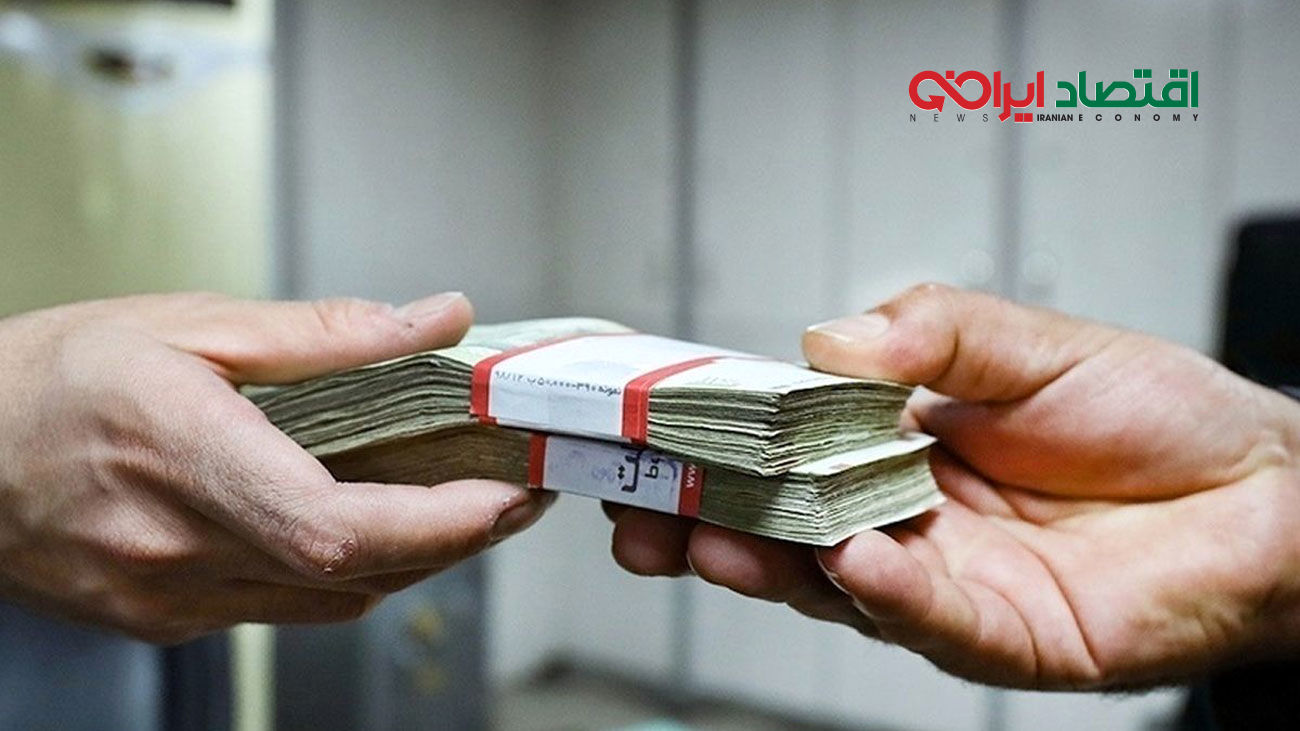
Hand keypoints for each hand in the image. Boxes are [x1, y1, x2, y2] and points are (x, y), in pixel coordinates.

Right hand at [0, 292, 552, 642]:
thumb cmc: (53, 379)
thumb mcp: (187, 324)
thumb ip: (323, 333)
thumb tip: (430, 322)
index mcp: (180, 455)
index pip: (333, 523)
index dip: (435, 522)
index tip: (500, 494)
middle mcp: (175, 547)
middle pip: (352, 571)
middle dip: (454, 538)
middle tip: (509, 490)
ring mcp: (169, 596)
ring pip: (331, 598)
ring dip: (409, 557)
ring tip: (455, 500)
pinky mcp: (166, 617)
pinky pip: (286, 607)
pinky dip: (345, 570)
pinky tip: (365, 527)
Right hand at [607, 284, 1299, 688]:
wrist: (1264, 492)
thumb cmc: (1152, 413)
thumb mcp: (1026, 342)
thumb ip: (928, 333)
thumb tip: (823, 339)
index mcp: (896, 446)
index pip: (783, 446)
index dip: (714, 443)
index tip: (647, 432)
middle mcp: (905, 521)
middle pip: (784, 528)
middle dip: (704, 523)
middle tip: (638, 511)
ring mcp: (946, 584)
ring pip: (836, 582)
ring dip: (771, 563)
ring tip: (712, 540)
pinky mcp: (1001, 636)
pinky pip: (930, 620)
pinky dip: (887, 593)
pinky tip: (853, 562)